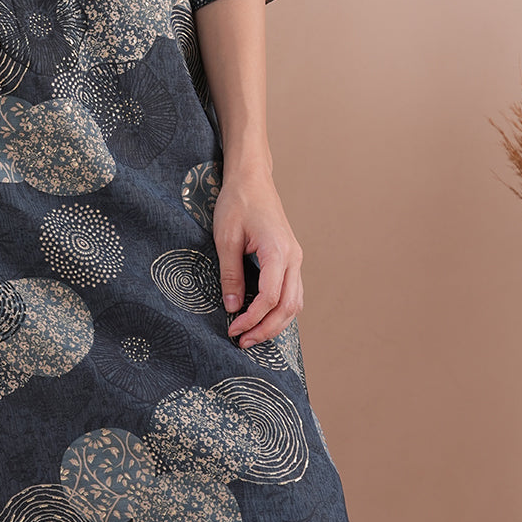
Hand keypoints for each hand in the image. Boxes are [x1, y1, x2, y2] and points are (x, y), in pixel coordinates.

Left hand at [212, 163, 303, 349]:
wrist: (252, 179)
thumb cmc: (237, 202)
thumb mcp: (226, 238)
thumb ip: (230, 274)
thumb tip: (233, 307)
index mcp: (278, 251)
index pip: (271, 298)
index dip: (252, 319)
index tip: (232, 329)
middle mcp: (293, 257)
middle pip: (288, 307)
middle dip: (266, 329)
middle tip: (242, 342)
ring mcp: (295, 258)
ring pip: (295, 303)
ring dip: (276, 323)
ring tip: (251, 335)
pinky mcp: (291, 258)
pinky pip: (292, 292)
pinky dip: (280, 310)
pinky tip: (262, 317)